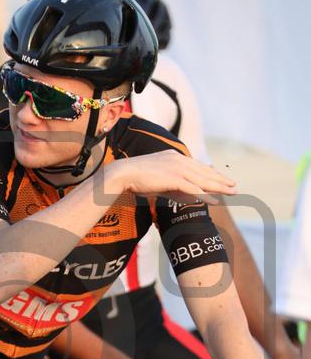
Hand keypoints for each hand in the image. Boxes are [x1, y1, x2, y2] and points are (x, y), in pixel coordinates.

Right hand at [118, 150, 235, 202]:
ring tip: (232, 192)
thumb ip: (176, 186)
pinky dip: (205, 195)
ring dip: (219, 187)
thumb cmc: (138, 179)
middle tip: (235, 187)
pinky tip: (215, 200)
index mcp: (175, 157)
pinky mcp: (173, 178)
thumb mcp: (160, 180)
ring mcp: (177, 168)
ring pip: (203, 179)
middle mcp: (179, 160)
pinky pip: (194, 188)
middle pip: (205, 172)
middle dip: (221, 180)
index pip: (199, 166)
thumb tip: (190, 195)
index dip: (213, 174)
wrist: (124, 174)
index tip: (223, 180)